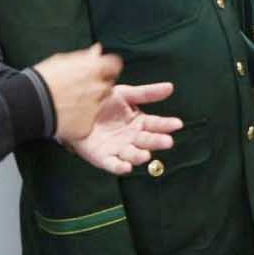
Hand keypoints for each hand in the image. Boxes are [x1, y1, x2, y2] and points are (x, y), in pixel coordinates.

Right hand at [35, 44, 121, 141]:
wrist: (29, 103)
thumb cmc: (43, 79)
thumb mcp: (62, 60)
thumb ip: (85, 57)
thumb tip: (97, 49)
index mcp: (94, 69)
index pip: (115, 65)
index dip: (108, 69)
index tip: (101, 72)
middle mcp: (99, 88)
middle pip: (108, 86)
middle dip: (98, 87)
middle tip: (80, 90)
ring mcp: (94, 108)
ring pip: (99, 105)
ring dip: (91, 104)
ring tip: (70, 104)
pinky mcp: (87, 125)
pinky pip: (89, 122)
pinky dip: (81, 120)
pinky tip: (67, 116)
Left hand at [63, 83, 182, 174]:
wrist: (76, 111)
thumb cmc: (104, 103)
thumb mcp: (125, 94)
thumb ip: (147, 93)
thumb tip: (170, 87)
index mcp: (140, 123)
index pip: (156, 124)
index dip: (167, 124)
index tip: (177, 124)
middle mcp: (132, 138)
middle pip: (147, 141)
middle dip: (157, 142)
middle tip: (167, 142)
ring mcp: (119, 149)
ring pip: (133, 155)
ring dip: (139, 156)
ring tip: (145, 155)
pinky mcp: (104, 158)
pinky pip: (113, 164)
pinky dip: (120, 167)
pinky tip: (126, 168)